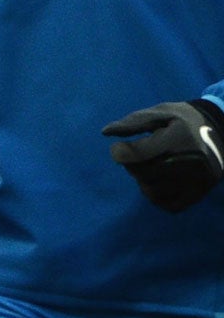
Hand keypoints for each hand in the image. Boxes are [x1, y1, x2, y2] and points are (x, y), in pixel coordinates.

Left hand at [103, 99, 223, 212]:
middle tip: (135, 155)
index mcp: (178, 139)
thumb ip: (133, 122)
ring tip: (149, 166)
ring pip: (153, 192)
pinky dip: (156, 195)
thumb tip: (106, 132)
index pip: (139, 154)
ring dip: (142, 180)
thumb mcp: (161, 113)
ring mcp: (196, 182)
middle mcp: (190, 163)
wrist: (221, 132)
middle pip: (144, 174)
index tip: (118, 148)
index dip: (121, 152)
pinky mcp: (198, 194)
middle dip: (131, 165)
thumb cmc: (184, 120)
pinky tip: (157, 180)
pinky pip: (167, 205)